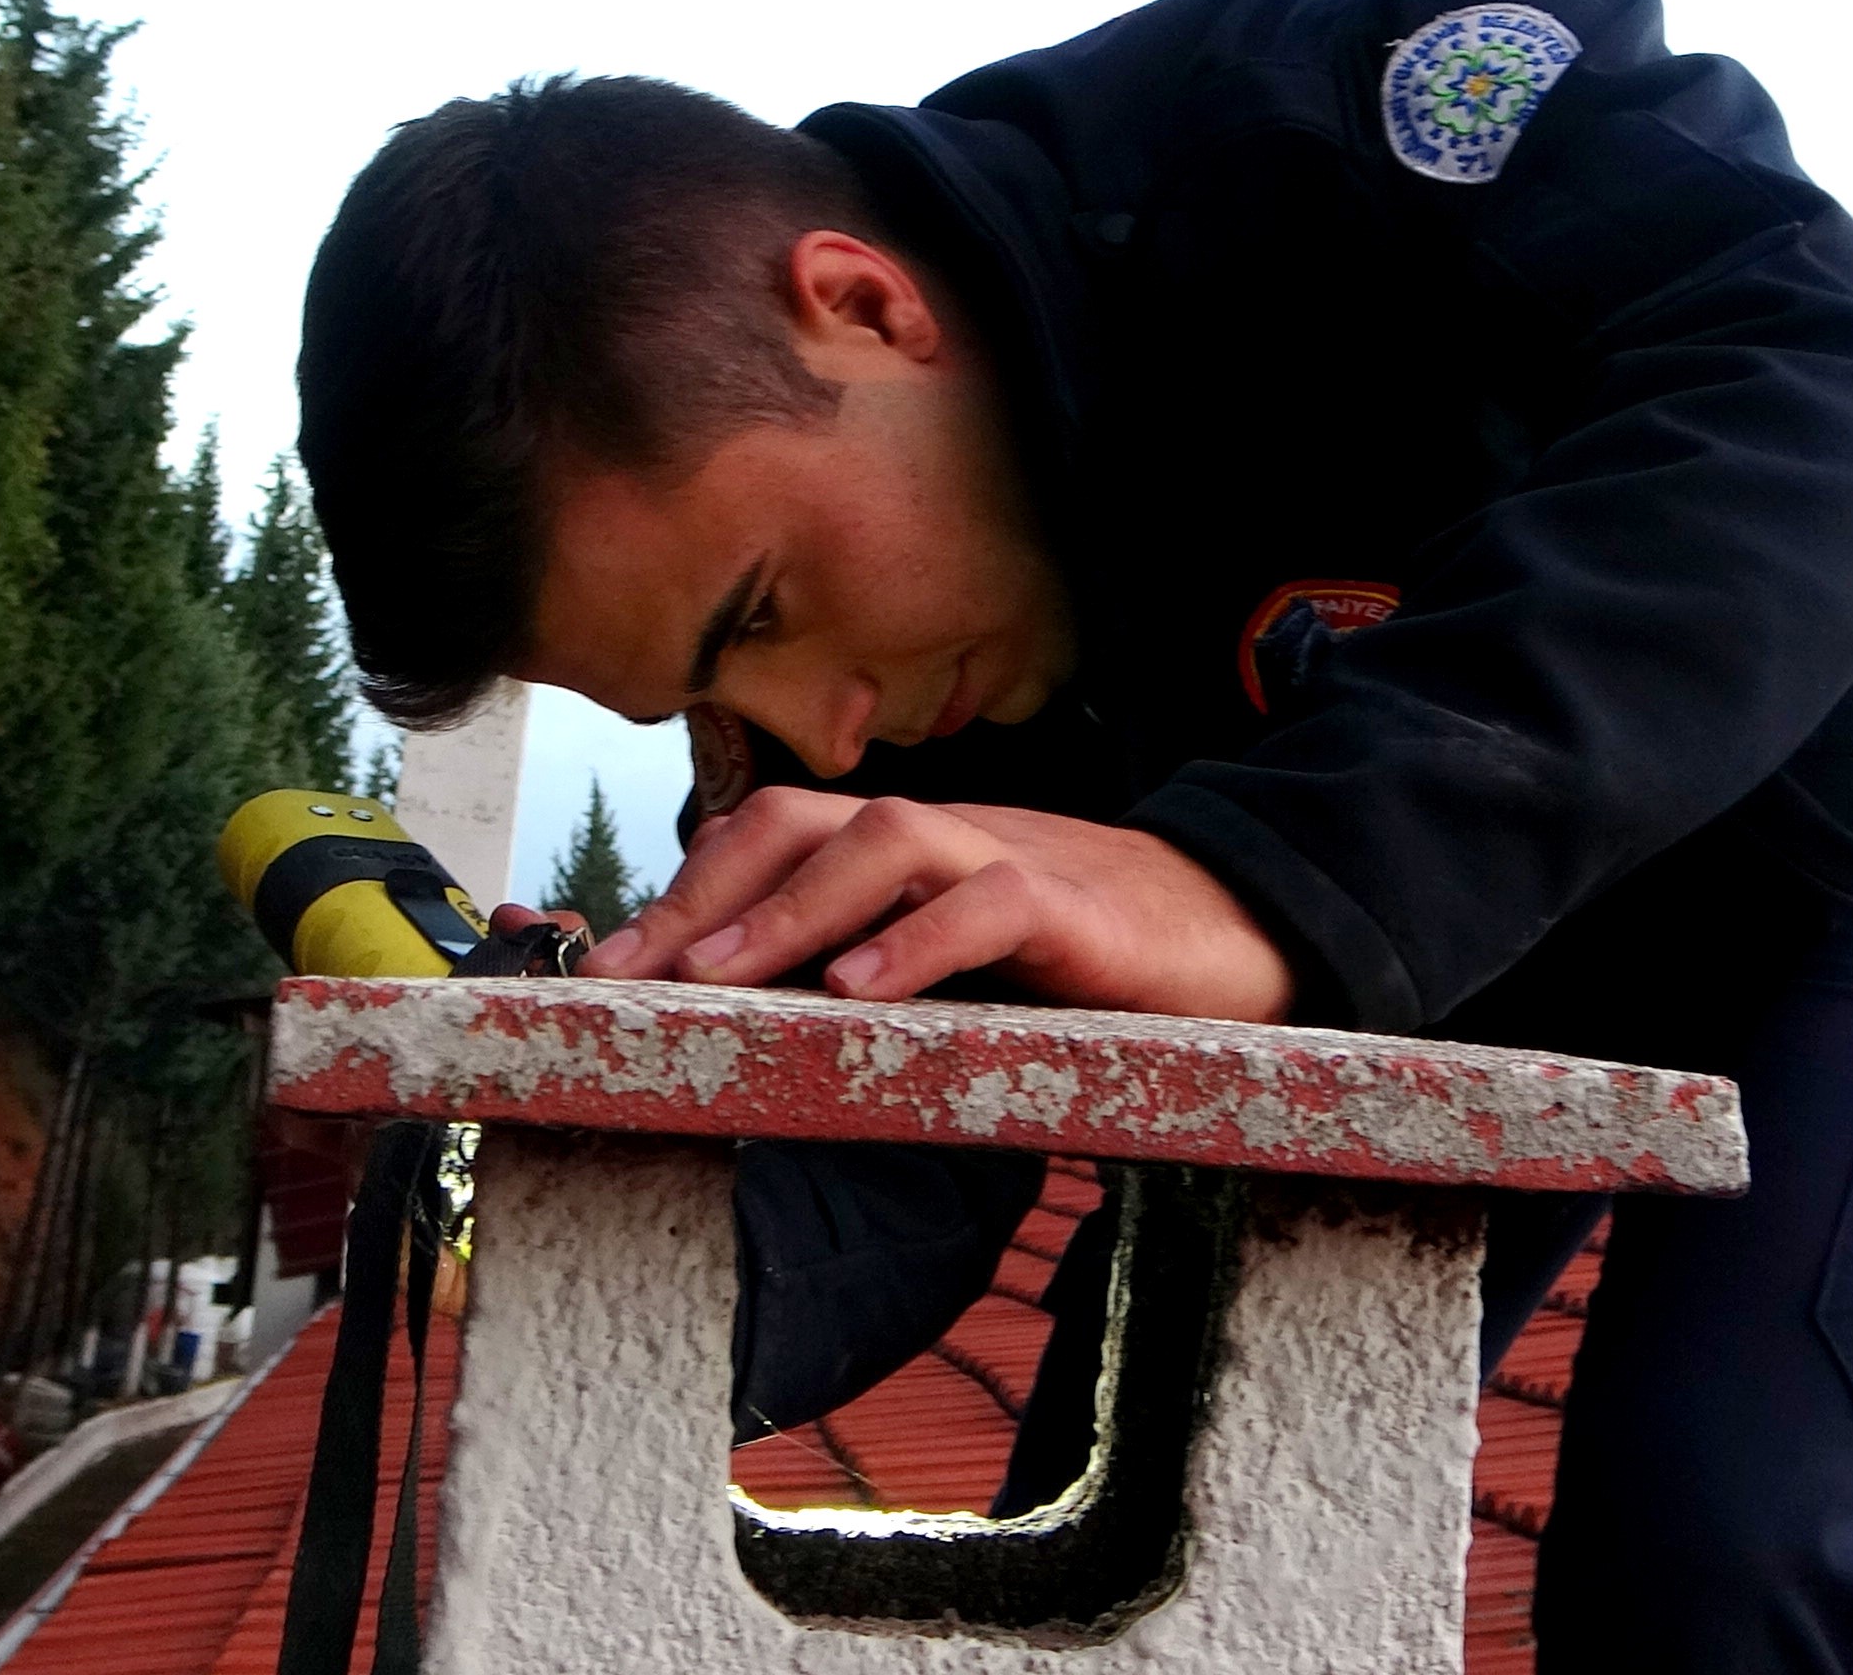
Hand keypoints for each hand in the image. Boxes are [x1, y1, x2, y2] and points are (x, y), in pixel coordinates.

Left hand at [576, 789, 1295, 1022]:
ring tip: (717, 978)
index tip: (607, 968)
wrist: (1245, 929)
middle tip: (629, 978)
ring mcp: (1011, 857)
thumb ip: (879, 973)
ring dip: (788, 908)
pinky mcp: (1077, 907)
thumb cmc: (1093, 958)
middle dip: (702, 893)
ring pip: (883, 839)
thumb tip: (766, 1032)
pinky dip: (918, 940)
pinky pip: (989, 899)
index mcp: (908, 851)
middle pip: (800, 819)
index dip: (685, 888)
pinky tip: (861, 992)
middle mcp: (945, 835)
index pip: (774, 835)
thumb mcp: (965, 965)